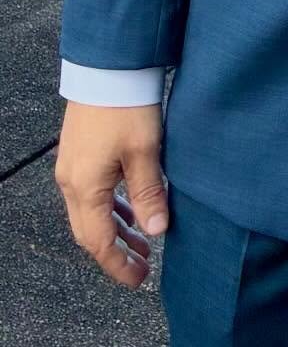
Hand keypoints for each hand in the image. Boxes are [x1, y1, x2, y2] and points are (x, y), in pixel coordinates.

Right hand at [55, 102, 167, 288]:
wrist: (108, 67)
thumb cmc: (126, 106)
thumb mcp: (145, 152)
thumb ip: (149, 195)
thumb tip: (157, 232)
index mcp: (84, 188)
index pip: (98, 242)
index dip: (118, 265)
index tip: (139, 280)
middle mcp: (71, 182)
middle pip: (90, 232)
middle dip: (116, 253)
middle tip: (144, 266)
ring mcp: (73, 168)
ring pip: (90, 213)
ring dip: (115, 230)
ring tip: (143, 242)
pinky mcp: (80, 154)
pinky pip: (92, 193)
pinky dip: (111, 208)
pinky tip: (130, 208)